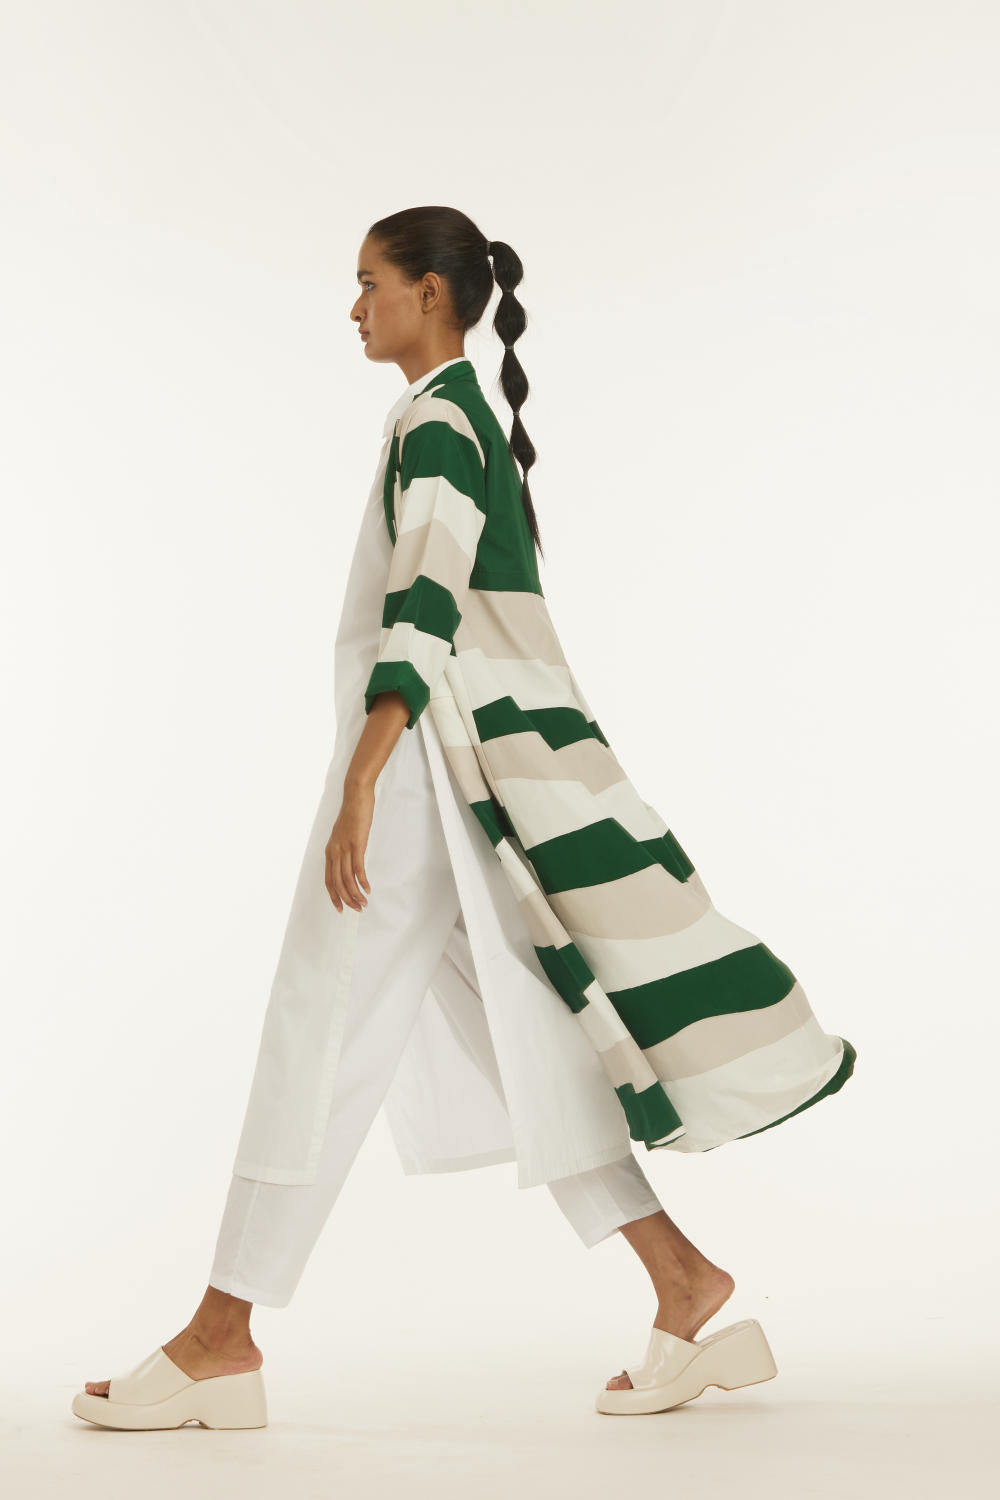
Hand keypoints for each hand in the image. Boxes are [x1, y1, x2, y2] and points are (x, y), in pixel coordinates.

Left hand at [325, 782, 373, 912]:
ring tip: (364, 904)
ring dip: (355, 894)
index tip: (341, 908)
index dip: (334, 896)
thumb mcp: (345, 834)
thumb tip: (350, 860)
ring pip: (346, 879)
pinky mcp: (356, 844)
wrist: (356, 796)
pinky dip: (362, 881)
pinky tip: (368, 889)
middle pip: (337, 883)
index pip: (328, 880)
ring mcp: (344, 848)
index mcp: (329, 851)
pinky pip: (357, 868)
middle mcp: (334, 851)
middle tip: (356, 909)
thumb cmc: (353, 814)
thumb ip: (345, 848)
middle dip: (346, 899)